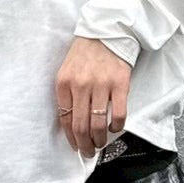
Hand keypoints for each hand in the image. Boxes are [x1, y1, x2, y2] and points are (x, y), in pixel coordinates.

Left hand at [55, 38, 131, 157]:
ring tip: (100, 144)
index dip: (71, 139)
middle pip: (81, 127)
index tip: (76, 147)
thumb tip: (72, 124)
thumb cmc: (87, 52)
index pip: (65, 120)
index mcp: (64, 83)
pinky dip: (116, 126)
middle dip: (85, 145)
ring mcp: (101, 84)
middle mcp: (81, 85)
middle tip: (89, 152)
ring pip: (98, 124)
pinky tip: (114, 128)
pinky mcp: (120, 83)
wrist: (108, 30)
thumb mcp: (68, 70)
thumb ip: (68, 94)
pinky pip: (118, 114)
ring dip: (99, 140)